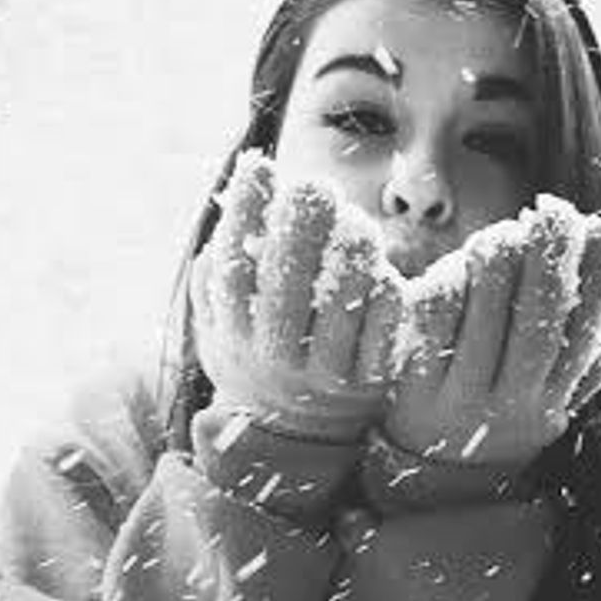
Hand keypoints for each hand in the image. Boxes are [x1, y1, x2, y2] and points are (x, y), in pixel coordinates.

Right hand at [191, 150, 403, 442]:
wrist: (293, 434)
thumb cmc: (256, 353)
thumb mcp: (220, 323)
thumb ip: (216, 274)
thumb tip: (235, 200)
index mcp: (234, 337)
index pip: (234, 267)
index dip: (247, 212)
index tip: (259, 166)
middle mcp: (275, 358)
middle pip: (287, 283)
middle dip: (301, 225)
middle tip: (313, 185)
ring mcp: (325, 373)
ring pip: (342, 303)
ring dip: (349, 252)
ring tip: (353, 221)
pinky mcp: (370, 381)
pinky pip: (384, 327)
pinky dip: (383, 289)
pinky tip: (379, 264)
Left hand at [384, 195, 600, 467]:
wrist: (422, 467)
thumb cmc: (492, 403)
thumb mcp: (540, 388)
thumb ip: (578, 344)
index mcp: (550, 404)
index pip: (586, 334)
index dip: (597, 277)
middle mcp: (510, 408)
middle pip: (541, 324)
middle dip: (552, 259)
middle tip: (554, 210)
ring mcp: (460, 400)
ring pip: (489, 322)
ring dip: (502, 266)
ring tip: (504, 232)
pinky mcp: (412, 386)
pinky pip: (436, 325)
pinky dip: (452, 285)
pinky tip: (460, 264)